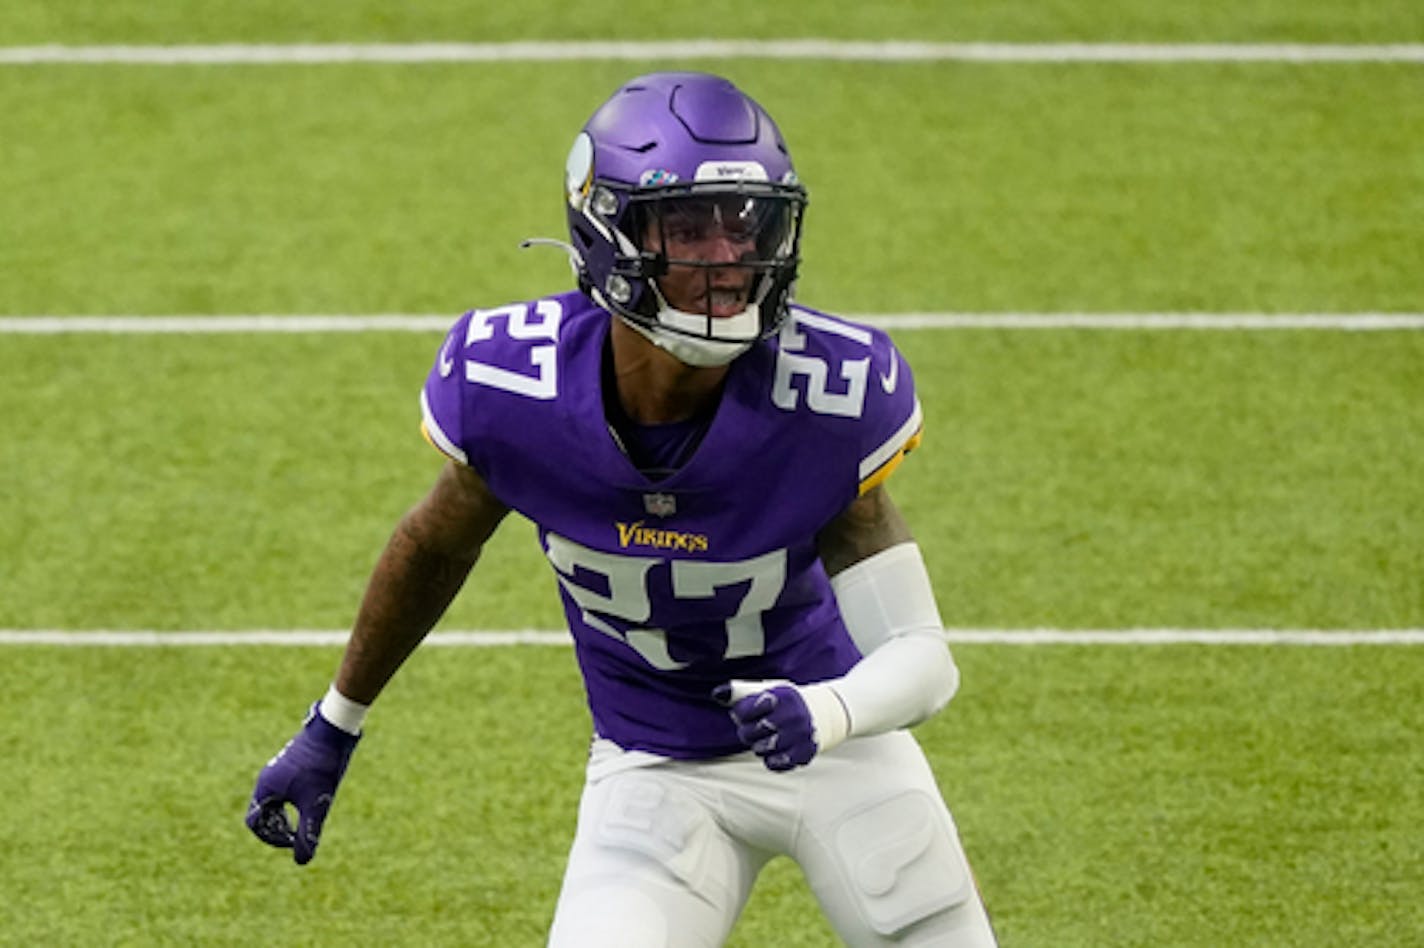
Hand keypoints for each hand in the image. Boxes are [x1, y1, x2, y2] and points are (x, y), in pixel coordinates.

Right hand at [245, 705, 359, 864]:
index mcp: (266, 788)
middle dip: (278, 828)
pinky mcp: (292, 763)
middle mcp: (267, 778)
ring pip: (275, 800)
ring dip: (286, 815)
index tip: (293, 840)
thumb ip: (308, 833)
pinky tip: (315, 799)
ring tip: (307, 818)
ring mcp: (278, 769)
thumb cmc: (321, 767)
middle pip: (263, 812)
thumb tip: (302, 860)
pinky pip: (285, 789)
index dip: (270, 838)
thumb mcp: (317, 804)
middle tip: (299, 834)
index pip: (254, 823)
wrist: (332, 730)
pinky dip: (294, 801)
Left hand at [714, 679, 848, 771]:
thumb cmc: (789, 702)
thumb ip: (742, 691)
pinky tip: (779, 747)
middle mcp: (792, 716)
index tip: (749, 711)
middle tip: (759, 725)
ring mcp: (799, 737)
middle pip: (748, 733)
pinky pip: (774, 764)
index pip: (742, 711)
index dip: (741, 713)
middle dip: (748, 730)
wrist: (827, 713)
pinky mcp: (804, 754)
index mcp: (781, 696)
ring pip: (759, 750)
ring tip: (769, 736)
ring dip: (759, 745)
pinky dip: (771, 758)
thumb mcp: (769, 689)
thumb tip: (717, 694)